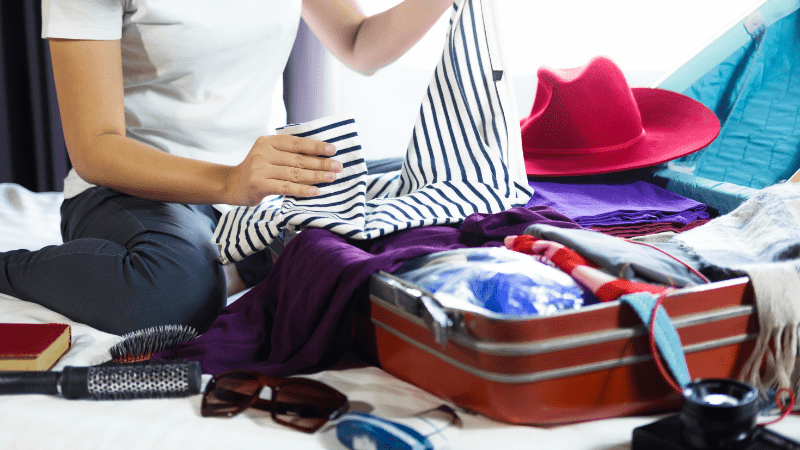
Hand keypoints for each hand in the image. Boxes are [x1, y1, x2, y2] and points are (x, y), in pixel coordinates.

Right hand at [223, 134, 341, 205]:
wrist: (230, 184)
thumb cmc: (257, 169)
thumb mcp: (268, 154)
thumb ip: (287, 153)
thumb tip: (319, 155)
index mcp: (268, 141)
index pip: (297, 142)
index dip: (316, 146)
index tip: (333, 149)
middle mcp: (263, 152)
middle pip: (298, 158)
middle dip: (321, 162)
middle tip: (338, 166)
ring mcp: (260, 168)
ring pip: (295, 173)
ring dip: (316, 175)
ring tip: (332, 177)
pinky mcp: (259, 184)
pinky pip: (286, 187)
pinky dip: (302, 190)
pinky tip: (315, 191)